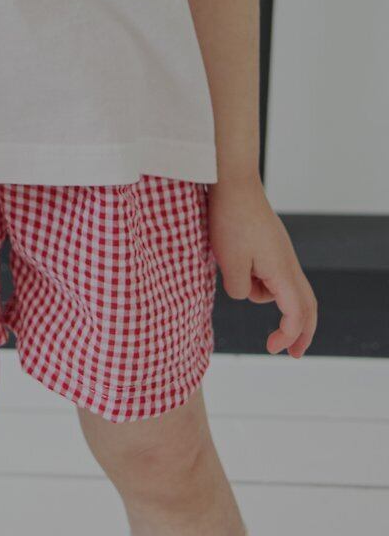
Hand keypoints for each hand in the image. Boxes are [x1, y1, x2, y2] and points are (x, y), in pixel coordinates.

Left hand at [209, 174, 317, 356]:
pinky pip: (274, 273)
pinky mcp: (271, 244)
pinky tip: (238, 266)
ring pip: (287, 288)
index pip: (296, 315)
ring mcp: (281, 252)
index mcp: (282, 272)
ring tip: (234, 271)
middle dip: (302, 333)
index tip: (270, 349)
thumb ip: (240, 289)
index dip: (288, 337)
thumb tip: (245, 293)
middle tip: (292, 353)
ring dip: (267, 298)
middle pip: (307, 306)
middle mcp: (288, 263)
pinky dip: (262, 282)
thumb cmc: (230, 219)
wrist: (232, 181)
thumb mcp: (229, 263)